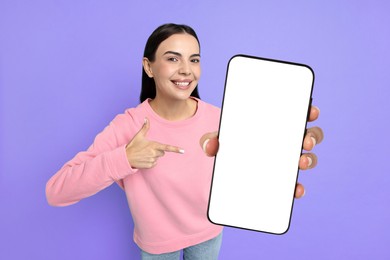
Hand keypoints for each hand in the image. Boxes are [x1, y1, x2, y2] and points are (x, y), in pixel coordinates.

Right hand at [126, 118, 183, 168]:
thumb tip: (146, 118)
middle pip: (162, 152)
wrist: (125, 158)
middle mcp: (154, 153)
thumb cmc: (132, 146)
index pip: (167, 147)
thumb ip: (145, 127)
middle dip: (157, 151)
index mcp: (153, 145)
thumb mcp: (139, 136)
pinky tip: (143, 159)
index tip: (183, 151)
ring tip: (144, 154)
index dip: (176, 149)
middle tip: (148, 149)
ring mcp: (152, 160)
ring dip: (153, 156)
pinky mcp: (150, 166)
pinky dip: (150, 162)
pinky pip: (154, 164)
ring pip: (158, 158)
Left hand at [200, 105, 323, 198]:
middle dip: (312, 137)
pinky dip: (298, 188)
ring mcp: (287, 163)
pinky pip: (296, 185)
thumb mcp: (221, 140)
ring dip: (309, 160)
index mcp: (276, 127)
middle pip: (309, 136)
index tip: (311, 111)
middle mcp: (286, 143)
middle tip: (305, 140)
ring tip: (300, 162)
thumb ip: (212, 139)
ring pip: (308, 159)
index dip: (308, 112)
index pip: (297, 116)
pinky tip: (296, 190)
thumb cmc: (230, 147)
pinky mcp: (283, 182)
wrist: (226, 173)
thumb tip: (210, 145)